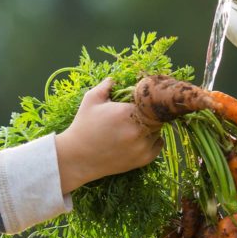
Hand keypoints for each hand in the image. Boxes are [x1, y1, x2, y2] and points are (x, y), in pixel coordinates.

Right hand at [55, 78, 162, 194]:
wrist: (77, 158)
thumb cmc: (83, 126)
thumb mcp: (91, 100)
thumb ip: (106, 85)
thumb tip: (116, 78)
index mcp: (126, 112)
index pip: (150, 100)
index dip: (146, 99)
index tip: (140, 100)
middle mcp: (137, 130)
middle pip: (157, 115)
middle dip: (149, 112)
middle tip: (138, 113)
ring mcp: (142, 146)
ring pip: (158, 129)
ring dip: (151, 126)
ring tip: (135, 126)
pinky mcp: (144, 159)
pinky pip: (158, 144)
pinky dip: (153, 140)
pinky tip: (140, 138)